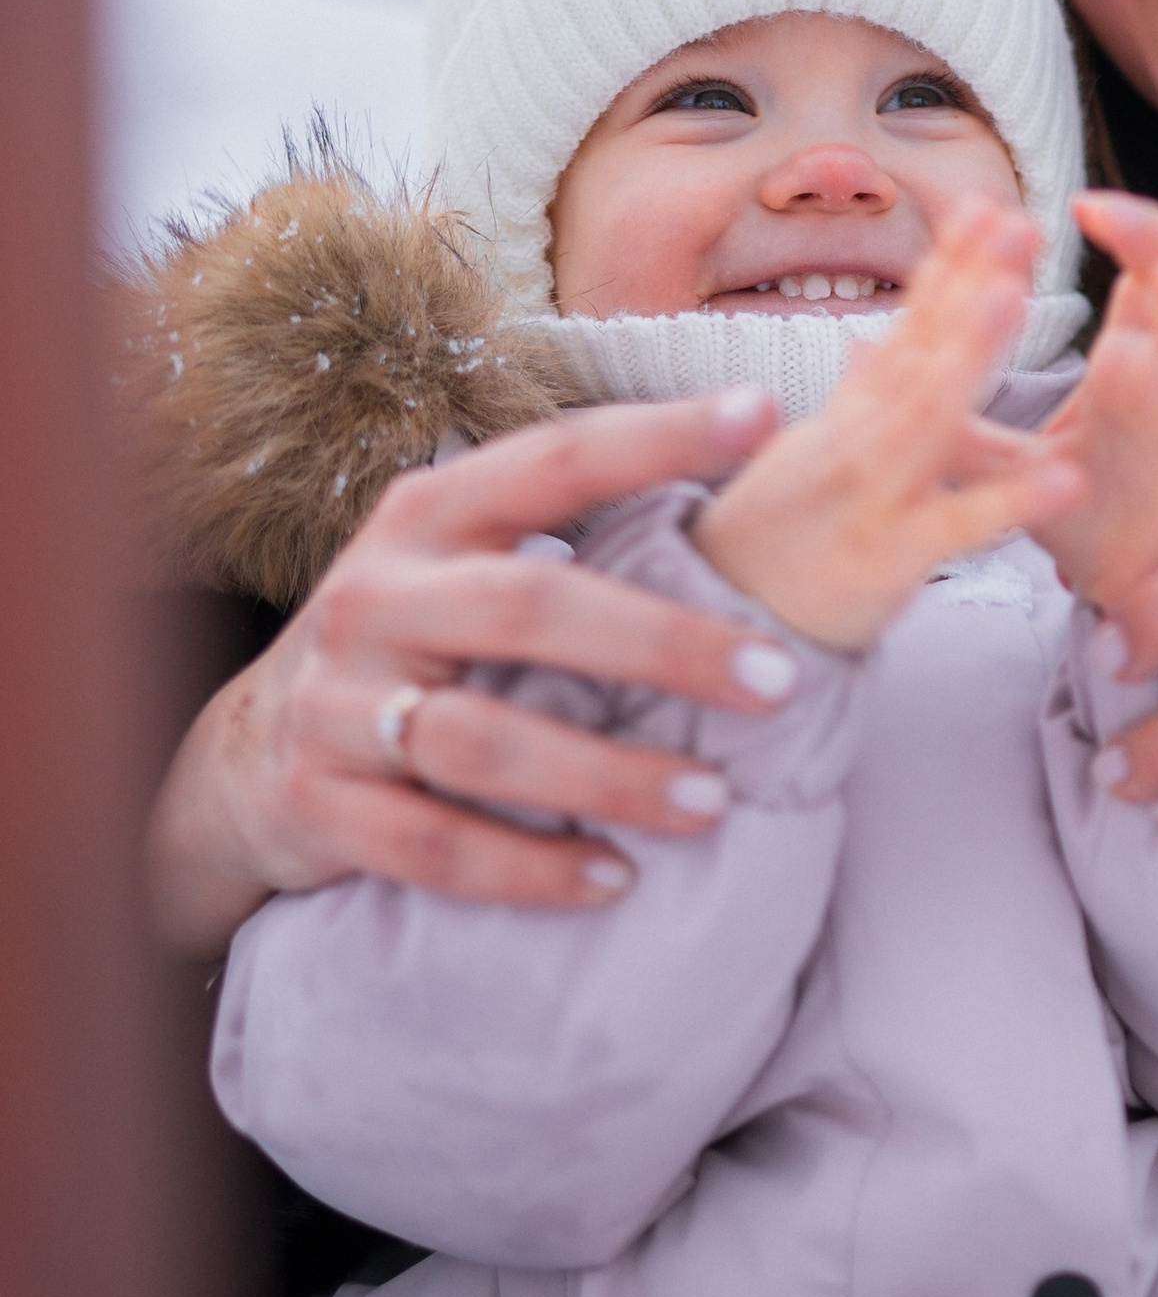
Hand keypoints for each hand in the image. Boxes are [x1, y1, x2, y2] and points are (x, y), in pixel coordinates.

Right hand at [147, 384, 811, 951]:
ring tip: (711, 802)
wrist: (242, 758)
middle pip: (529, 606)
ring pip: (482, 742)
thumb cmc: (408, 644)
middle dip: (663, 643)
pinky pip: (436, 846)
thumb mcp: (460, 565)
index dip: (656, 435)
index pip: (553, 459)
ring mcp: (340, 704)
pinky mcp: (322, 805)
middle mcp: (378, 597)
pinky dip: (530, 869)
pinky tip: (614, 880)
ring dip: (607, 776)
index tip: (762, 416)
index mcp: (428, 517)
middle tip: (777, 679)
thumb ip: (572, 538)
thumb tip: (752, 516)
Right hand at [691, 204, 1081, 649]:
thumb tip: (877, 340)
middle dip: (967, 282)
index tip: (988, 207)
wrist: (724, 626)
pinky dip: (1011, 502)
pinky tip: (1066, 477)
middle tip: (1018, 224)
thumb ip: (855, 400)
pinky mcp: (893, 558)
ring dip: (969, 354)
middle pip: (918, 351)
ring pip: (926, 416)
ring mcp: (873, 495)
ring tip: (1014, 297)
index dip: (945, 266)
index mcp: (849, 415)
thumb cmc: (775, 542)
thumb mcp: (811, 455)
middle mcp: (857, 440)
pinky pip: (958, 526)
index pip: (904, 326)